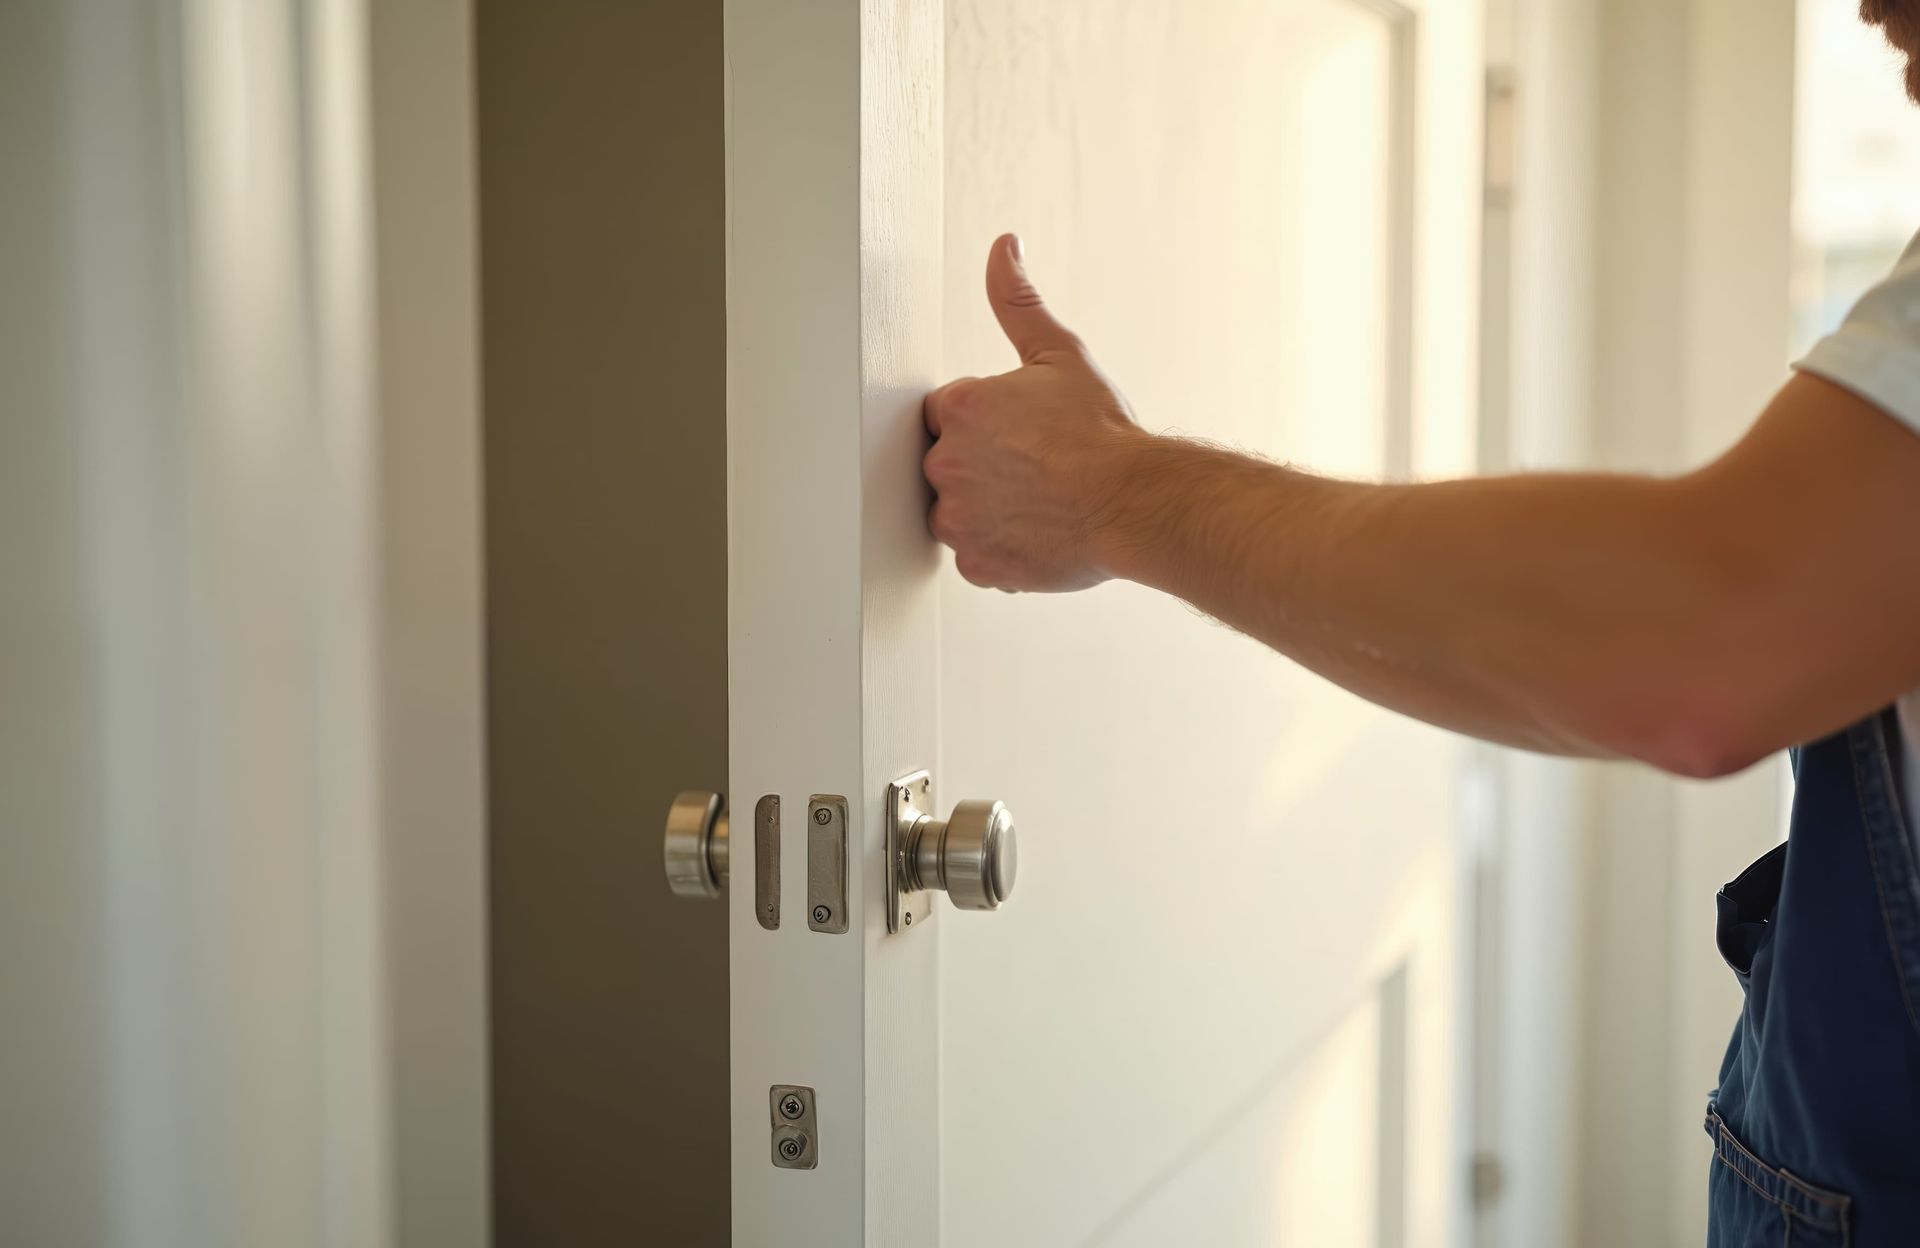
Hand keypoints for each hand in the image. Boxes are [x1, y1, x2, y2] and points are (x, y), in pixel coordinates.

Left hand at [922, 234, 1145, 591]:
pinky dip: (999, 547)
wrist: (1135, 503)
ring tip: (1036, 499)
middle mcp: (945, 463)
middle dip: (982, 464)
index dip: (987, 421)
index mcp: (960, 407)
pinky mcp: (975, 564)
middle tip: (1035, 467)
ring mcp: (957, 519)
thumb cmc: (1102, 433)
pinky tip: (1036, 530)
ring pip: (956, 511)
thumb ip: (1018, 302)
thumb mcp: (1059, 355)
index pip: (947, 411)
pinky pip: (975, 555)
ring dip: (985, 507)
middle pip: (946, 462)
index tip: (1020, 433)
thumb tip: (1003, 248)